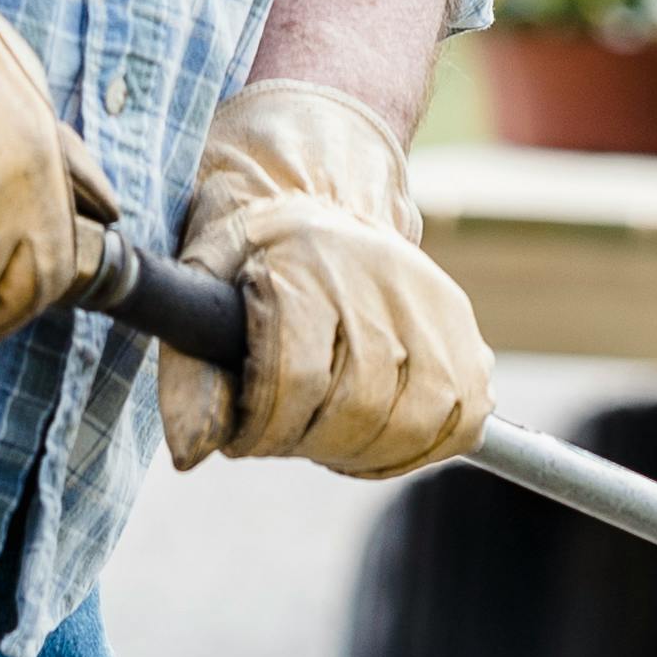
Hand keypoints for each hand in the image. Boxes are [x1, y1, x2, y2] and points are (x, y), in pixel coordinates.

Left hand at [156, 81, 491, 478]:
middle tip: (284, 437)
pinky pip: (461, 422)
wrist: (321, 204)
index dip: (267, 429)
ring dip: (363, 452)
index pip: (300, 379)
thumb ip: (188, 372)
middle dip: (311, 443)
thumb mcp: (201, 290)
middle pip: (361, 408)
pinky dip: (415, 448)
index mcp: (309, 262)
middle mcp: (382, 278)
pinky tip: (375, 435)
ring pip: (416, 422)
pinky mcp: (467, 335)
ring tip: (327, 438)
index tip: (244, 436)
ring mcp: (435, 307)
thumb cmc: (253, 256)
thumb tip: (193, 452)